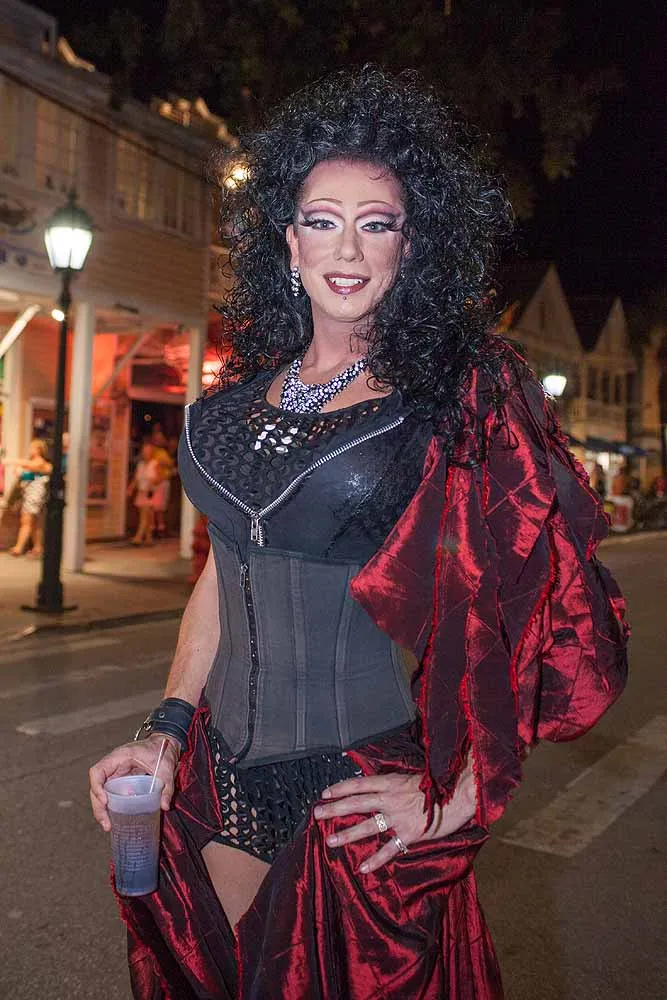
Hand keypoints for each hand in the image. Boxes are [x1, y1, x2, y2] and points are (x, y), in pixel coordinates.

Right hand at [89, 733, 180, 831]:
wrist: (166, 743)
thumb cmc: (162, 749)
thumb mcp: (166, 767)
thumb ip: (166, 787)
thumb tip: (164, 807)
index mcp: (120, 756)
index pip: (97, 771)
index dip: (97, 787)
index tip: (105, 801)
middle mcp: (114, 765)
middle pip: (96, 786)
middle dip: (98, 806)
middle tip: (106, 824)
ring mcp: (116, 773)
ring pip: (101, 792)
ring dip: (102, 809)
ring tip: (108, 826)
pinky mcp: (122, 780)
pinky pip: (111, 793)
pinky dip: (111, 806)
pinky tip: (115, 819)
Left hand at [313, 753, 476, 873]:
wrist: (460, 794)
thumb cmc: (439, 784)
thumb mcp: (412, 777)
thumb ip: (393, 784)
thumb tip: (376, 788)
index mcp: (391, 782)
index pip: (359, 783)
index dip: (341, 787)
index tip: (325, 793)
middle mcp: (391, 798)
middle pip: (356, 802)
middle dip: (334, 809)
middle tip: (316, 814)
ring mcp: (400, 817)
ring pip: (367, 826)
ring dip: (347, 834)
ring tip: (330, 841)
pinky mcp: (411, 834)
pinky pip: (389, 848)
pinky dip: (376, 859)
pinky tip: (363, 868)